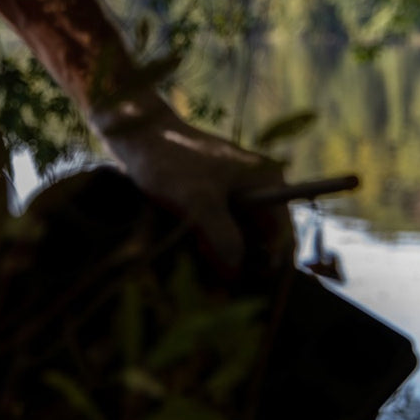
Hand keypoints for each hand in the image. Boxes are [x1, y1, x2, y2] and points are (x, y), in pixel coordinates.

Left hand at [89, 89, 292, 275]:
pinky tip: (195, 253)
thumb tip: (236, 275)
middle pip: (263, 240)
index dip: (268, 265)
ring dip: (226, 257)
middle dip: (244, 263)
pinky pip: (225, 231)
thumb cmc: (170, 162)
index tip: (242, 285)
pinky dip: (213, 245)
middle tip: (218, 282)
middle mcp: (261, 188)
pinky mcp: (219, 199)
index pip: (283, 236)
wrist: (136, 134)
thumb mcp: (198, 201)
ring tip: (202, 268)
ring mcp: (240, 194)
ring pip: (242, 238)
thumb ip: (223, 238)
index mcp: (269, 181)